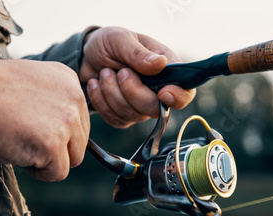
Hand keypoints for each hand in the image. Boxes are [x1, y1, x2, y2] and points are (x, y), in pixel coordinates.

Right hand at [0, 59, 89, 181]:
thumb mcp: (35, 85)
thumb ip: (56, 102)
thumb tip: (69, 134)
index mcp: (70, 80)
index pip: (80, 120)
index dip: (57, 131)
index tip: (33, 124)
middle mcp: (75, 98)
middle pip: (80, 141)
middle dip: (56, 147)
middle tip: (26, 137)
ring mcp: (67, 121)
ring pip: (73, 158)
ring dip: (50, 160)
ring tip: (24, 145)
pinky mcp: (53, 144)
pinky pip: (58, 172)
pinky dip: (39, 172)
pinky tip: (21, 153)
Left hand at [80, 27, 195, 127]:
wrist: (86, 55)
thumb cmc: (109, 44)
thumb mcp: (120, 39)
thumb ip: (138, 53)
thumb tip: (160, 64)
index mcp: (167, 70)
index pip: (185, 93)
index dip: (178, 98)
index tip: (162, 92)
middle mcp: (157, 91)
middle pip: (155, 108)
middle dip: (132, 92)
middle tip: (120, 71)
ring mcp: (140, 107)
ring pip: (132, 115)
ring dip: (112, 92)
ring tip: (104, 72)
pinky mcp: (123, 116)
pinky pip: (115, 119)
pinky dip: (101, 100)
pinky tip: (96, 84)